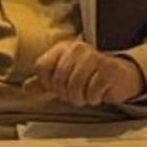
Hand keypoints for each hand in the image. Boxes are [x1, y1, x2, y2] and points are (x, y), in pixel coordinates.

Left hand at [23, 39, 144, 105]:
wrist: (120, 75)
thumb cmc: (89, 76)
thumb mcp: (64, 77)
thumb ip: (45, 83)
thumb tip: (27, 88)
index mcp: (62, 48)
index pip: (41, 66)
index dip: (46, 83)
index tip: (55, 88)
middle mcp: (77, 49)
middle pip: (58, 79)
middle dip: (65, 94)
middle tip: (73, 95)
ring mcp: (94, 57)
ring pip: (75, 86)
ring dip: (79, 98)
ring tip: (85, 96)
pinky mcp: (109, 69)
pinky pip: (93, 91)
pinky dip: (93, 99)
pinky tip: (97, 94)